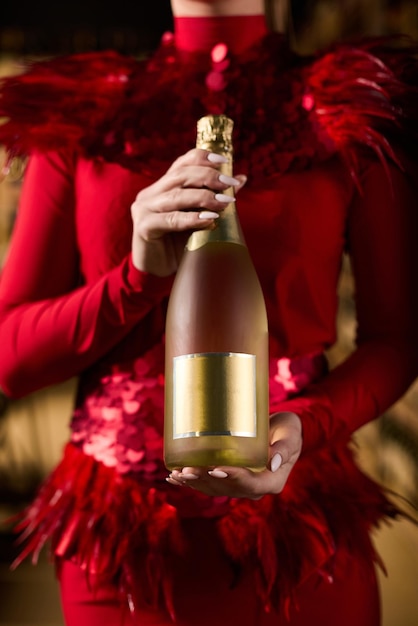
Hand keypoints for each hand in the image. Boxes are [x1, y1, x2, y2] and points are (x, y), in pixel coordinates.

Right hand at [130, 148, 246, 275]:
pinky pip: (171, 220)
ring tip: (224, 202)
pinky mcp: (144, 227)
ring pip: (176, 197)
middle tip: (228, 183)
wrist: (158, 271)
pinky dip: (191, 219)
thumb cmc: (178, 243)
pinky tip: (209, 220)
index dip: (202, 158)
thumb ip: (214, 198)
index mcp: (163, 187)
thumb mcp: (199, 217)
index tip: (224, 160)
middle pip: (180, 175)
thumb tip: (241, 179)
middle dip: (207, 177)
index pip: (181, 164)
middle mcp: (151, 194)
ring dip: (203, 197)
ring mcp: (144, 209)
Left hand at [166, 411, 301, 498]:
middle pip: (227, 488)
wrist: (282, 431)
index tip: (215, 468)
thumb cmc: (288, 430)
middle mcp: (255, 489)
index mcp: (272, 482)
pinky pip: (209, 484)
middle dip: (206, 480)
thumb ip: (285, 447)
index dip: (232, 478)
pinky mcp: (229, 478)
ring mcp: (241, 485)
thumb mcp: (291, 435)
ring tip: (176, 475)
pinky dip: (192, 482)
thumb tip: (275, 463)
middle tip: (187, 470)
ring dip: (195, 483)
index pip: (250, 485)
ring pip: (215, 488)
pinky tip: (174, 479)